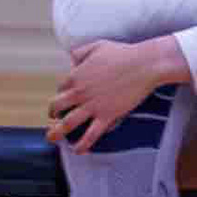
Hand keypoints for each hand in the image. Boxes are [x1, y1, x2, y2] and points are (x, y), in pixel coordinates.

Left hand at [45, 38, 177, 151]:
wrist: (144, 65)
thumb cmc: (123, 54)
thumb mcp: (97, 46)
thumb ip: (80, 52)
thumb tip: (71, 60)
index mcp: (76, 76)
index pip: (60, 88)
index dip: (61, 94)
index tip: (64, 98)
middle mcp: (80, 92)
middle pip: (57, 106)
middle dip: (52, 114)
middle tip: (53, 118)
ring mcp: (92, 106)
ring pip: (68, 123)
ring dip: (57, 132)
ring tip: (52, 138)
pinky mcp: (106, 116)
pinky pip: (90, 134)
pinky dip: (82, 144)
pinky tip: (77, 150)